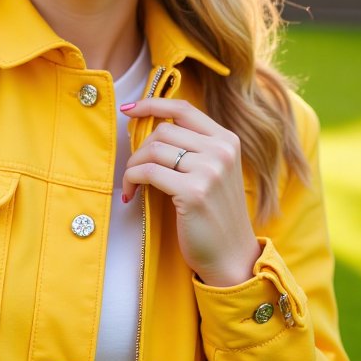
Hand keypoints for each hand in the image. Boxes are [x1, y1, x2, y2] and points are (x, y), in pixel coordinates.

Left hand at [120, 97, 260, 287]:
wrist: (232, 256)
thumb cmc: (215, 215)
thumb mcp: (214, 172)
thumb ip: (193, 147)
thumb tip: (149, 127)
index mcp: (227, 140)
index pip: (183, 108)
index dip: (152, 104)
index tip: (128, 109)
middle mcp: (221, 151)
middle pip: (164, 130)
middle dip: (140, 148)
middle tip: (135, 170)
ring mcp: (210, 170)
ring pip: (153, 149)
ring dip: (134, 166)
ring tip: (133, 184)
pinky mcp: (194, 192)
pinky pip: (148, 172)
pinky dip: (132, 180)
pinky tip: (132, 194)